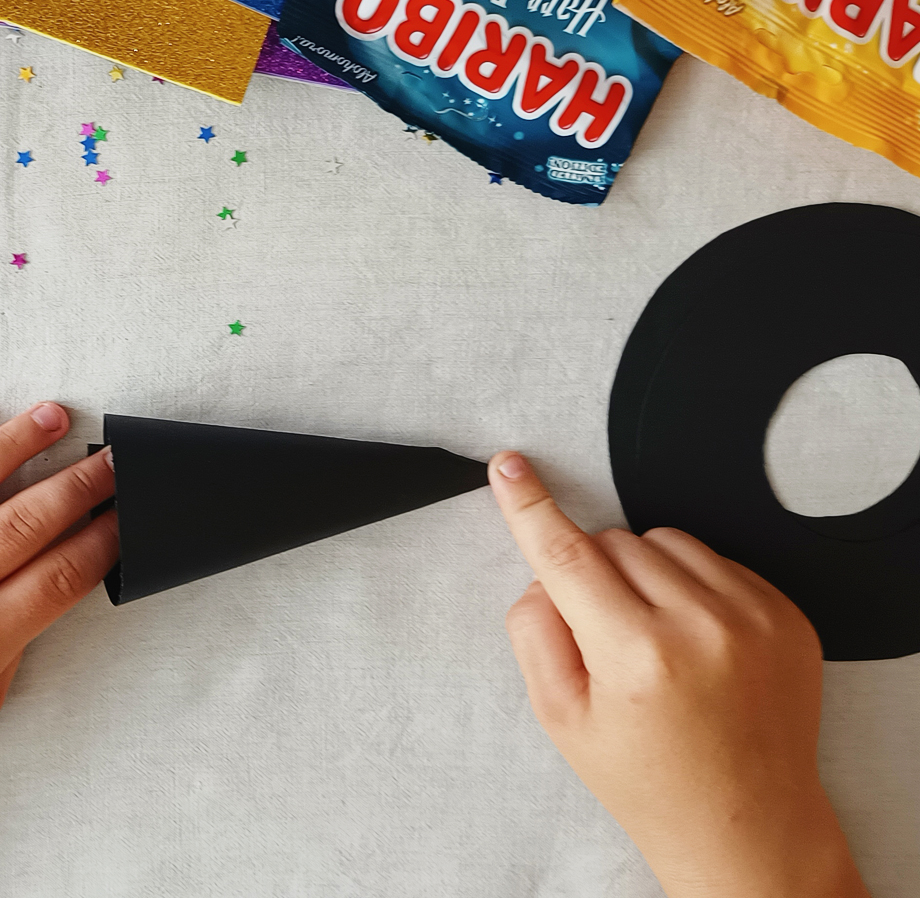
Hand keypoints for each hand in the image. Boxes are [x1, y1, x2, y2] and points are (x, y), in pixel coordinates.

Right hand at [489, 452, 869, 897]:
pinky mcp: (785, 612)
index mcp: (637, 656)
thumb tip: (544, 572)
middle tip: (606, 636)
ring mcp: (753, 615)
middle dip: (595, 573)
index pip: (566, 555)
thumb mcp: (560, 717)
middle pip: (613, 540)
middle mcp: (702, 626)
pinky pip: (713, 557)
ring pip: (662, 539)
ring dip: (643, 572)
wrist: (749, 827)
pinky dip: (690, 583)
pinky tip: (693, 638)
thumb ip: (535, 631)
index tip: (509, 467)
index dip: (529, 506)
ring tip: (654, 637)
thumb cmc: (650, 780)